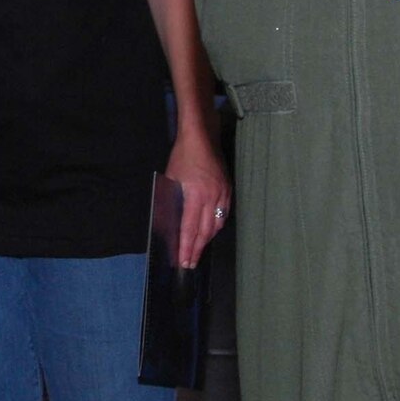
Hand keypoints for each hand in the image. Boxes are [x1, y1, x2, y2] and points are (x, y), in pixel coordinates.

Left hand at [166, 128, 230, 270]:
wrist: (202, 137)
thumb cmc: (182, 157)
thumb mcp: (171, 179)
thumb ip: (172, 201)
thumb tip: (170, 224)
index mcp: (195, 195)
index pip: (190, 228)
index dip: (187, 247)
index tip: (183, 260)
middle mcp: (212, 197)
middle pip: (205, 231)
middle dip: (197, 249)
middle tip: (190, 263)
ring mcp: (223, 194)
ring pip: (217, 225)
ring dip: (207, 240)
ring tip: (198, 251)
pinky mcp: (228, 190)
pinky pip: (224, 214)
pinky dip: (216, 226)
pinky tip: (210, 232)